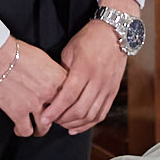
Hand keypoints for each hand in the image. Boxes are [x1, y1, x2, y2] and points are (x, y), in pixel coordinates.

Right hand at [0, 39, 67, 135]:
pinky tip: (19, 129)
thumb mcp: (45, 59)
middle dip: (56, 119)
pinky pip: (25, 130)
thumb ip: (54, 74)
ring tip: (38, 129)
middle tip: (51, 119)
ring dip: (41, 129)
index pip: (72, 99)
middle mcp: (49, 93)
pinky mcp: (18, 112)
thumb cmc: (18, 53)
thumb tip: (55, 82)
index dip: (67, 106)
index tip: (63, 108)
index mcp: (58, 79)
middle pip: (60, 115)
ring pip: (44, 127)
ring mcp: (34, 104)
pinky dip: (23, 131)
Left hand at [48, 1, 135, 133]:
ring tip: (62, 124)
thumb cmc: (89, 39)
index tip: (44, 118)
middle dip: (62, 119)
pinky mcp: (113, 91)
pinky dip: (89, 123)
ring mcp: (108, 87)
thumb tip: (53, 91)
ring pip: (91, 114)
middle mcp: (98, 81)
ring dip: (75, 123)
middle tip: (51, 121)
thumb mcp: (70, 50)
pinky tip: (76, 127)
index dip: (55, 110)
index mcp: (84, 69)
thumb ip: (63, 72)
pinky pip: (101, 113)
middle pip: (79, 109)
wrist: (114, 32)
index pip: (67, 96)